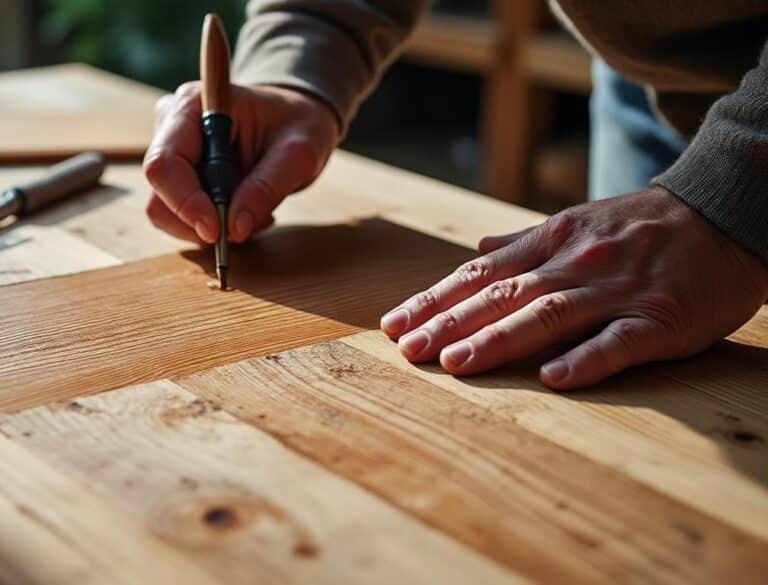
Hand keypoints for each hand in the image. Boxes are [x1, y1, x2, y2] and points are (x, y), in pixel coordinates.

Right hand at [144, 82, 338, 243]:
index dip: (185, 203)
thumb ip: (267, 187)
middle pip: (158, 195)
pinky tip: (242, 211)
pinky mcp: (176, 179)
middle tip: (248, 224)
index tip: (217, 232)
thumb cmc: (297, 123)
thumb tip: (235, 230)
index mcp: (192, 106)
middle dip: (200, 222)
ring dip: (208, 229)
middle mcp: (170, 127)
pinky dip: (211, 227)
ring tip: (252, 214)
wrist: (293, 119)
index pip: (165, 163)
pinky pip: (178, 218)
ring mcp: (169, 154)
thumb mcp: (299, 152)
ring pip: (164, 213)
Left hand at [380, 187, 767, 388]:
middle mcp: (575, 262)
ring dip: (499, 339)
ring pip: (549, 314)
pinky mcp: (661, 316)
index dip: (433, 300)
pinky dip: (587, 359)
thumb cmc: (644, 226)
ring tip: (455, 363)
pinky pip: (620, 340)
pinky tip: (552, 379)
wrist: (727, 212)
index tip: (393, 325)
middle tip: (406, 350)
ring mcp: (617, 289)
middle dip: (449, 322)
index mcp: (552, 242)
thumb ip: (526, 241)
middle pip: (502, 294)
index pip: (478, 274)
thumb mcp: (579, 222)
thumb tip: (476, 249)